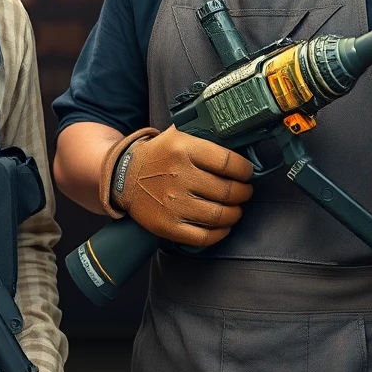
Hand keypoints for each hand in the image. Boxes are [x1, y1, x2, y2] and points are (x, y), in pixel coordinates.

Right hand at [100, 125, 252, 246]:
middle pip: (227, 191)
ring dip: (235, 213)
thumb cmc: (159, 155)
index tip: (247, 172)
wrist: (124, 176)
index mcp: (182, 148)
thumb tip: (241, 141)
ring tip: (236, 208)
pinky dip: (220, 233)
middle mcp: (178, 176)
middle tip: (244, 191)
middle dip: (243, 193)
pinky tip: (223, 226)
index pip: (228, 162)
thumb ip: (204, 134)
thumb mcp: (177, 134)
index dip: (245, 170)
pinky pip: (203, 237)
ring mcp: (172, 203)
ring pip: (219, 215)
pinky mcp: (166, 225)